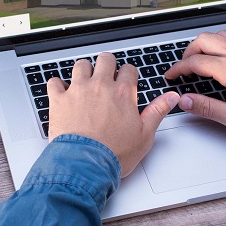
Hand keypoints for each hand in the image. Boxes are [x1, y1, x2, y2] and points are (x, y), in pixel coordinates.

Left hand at [47, 53, 180, 177]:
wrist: (85, 165)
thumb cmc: (114, 154)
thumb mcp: (145, 135)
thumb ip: (157, 111)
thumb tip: (170, 97)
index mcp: (122, 93)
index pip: (128, 70)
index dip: (128, 75)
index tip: (126, 82)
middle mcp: (100, 86)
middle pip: (105, 59)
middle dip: (107, 65)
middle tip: (106, 76)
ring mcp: (78, 91)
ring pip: (81, 65)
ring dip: (84, 71)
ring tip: (85, 81)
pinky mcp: (59, 100)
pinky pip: (54, 82)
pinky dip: (58, 85)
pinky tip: (62, 91)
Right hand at [164, 31, 225, 140]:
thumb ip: (207, 108)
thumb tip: (186, 101)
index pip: (195, 62)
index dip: (178, 69)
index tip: (171, 75)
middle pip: (204, 40)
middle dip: (188, 52)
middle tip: (183, 67)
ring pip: (219, 35)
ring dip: (204, 44)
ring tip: (199, 60)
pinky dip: (220, 43)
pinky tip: (221, 56)